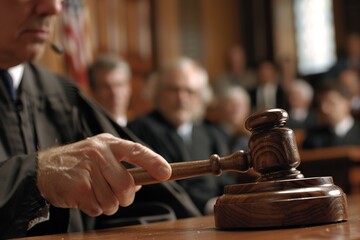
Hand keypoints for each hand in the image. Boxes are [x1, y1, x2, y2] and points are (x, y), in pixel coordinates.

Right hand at [37, 133, 170, 215]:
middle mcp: (99, 153)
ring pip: (112, 201)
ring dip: (107, 204)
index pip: (137, 150)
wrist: (44, 168)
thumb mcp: (101, 154)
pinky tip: (83, 196)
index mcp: (109, 144)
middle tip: (116, 195)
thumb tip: (142, 184)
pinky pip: (97, 209)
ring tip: (94, 192)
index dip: (154, 162)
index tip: (167, 173)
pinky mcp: (77, 187)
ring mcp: (87, 169)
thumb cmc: (80, 162)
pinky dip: (93, 208)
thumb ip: (122, 166)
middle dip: (125, 197)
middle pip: (126, 186)